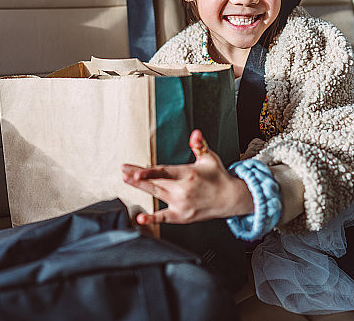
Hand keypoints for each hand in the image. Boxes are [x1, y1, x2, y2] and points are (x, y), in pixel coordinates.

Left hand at [122, 129, 253, 224]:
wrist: (230, 199)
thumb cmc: (218, 177)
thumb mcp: (209, 157)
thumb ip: (199, 145)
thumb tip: (195, 133)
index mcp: (188, 173)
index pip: (164, 171)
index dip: (148, 171)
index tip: (134, 170)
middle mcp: (183, 190)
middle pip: (155, 182)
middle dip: (137, 177)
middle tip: (123, 171)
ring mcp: (182, 204)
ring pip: (156, 195)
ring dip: (140, 188)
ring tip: (127, 181)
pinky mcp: (182, 216)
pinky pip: (164, 217)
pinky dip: (152, 219)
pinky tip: (140, 218)